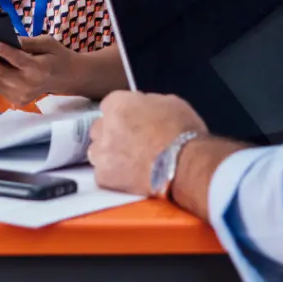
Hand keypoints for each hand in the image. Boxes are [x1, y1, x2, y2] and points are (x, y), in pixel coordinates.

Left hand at [0, 35, 81, 105]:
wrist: (67, 79)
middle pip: (0, 72)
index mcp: (39, 69)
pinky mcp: (14, 100)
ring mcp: (20, 95)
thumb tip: (4, 37)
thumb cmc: (56, 55)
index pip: (19, 60)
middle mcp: (28, 85)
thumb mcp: (47, 42)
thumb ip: (27, 42)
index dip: (4, 52)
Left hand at [88, 91, 207, 195]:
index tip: (130, 124)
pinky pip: (102, 175)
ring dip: (109, 156)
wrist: (186, 165)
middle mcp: (104, 125)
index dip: (120, 116)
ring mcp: (102, 151)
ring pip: (96, 151)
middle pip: (99, 128)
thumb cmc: (183, 133)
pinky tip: (130, 178)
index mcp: (118, 104)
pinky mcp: (104, 175)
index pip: (109, 106)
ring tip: (130, 164)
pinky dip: (113, 177)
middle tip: (131, 145)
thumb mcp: (170, 103)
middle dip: (111, 135)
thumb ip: (147, 102)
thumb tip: (141, 107)